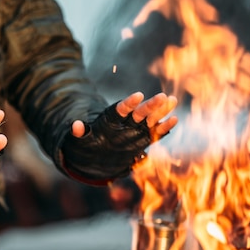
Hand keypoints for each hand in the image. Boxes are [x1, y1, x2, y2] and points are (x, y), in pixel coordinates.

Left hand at [63, 92, 177, 180]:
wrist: (97, 154)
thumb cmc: (89, 144)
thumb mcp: (80, 139)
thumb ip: (80, 132)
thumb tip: (75, 125)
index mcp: (112, 118)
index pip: (121, 108)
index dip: (129, 102)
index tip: (138, 95)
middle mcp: (127, 121)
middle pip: (139, 111)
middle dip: (150, 105)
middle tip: (163, 97)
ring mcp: (136, 129)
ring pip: (150, 119)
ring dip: (161, 111)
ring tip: (172, 100)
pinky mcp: (143, 139)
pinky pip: (155, 133)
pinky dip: (164, 127)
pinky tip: (174, 120)